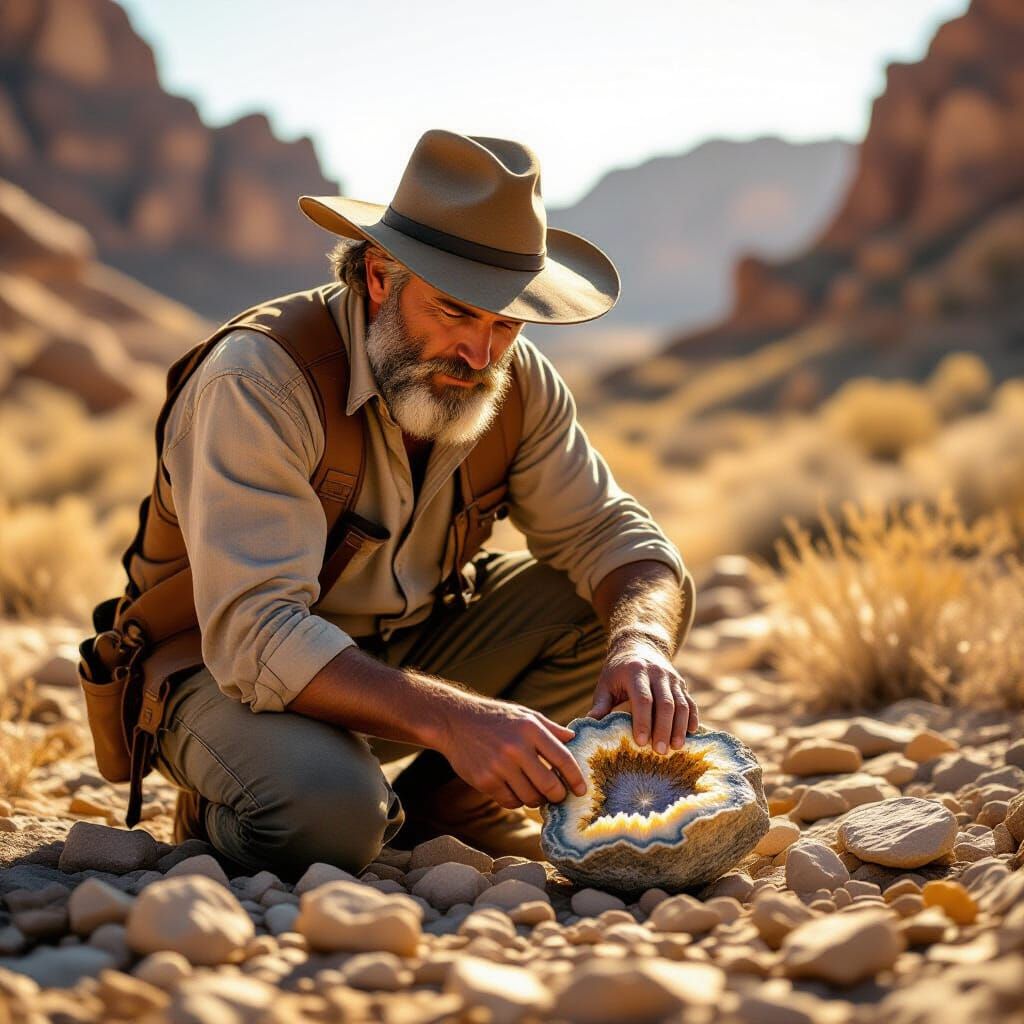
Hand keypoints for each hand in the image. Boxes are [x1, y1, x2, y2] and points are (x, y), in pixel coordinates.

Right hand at [437, 694, 586, 809]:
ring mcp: (499, 766)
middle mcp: (516, 747)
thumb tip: (575, 739)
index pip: (563, 759)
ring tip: (536, 793)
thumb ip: (550, 728)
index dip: (576, 778)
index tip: (582, 789)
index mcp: (531, 729)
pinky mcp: (485, 780)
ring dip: (538, 800)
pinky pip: (510, 801)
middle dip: (559, 795)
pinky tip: (516, 790)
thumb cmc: (495, 718)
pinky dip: (517, 800)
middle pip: (550, 785)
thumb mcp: (525, 715)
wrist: (454, 721)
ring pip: (531, 797)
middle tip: (559, 796)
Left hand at [586, 636, 698, 752]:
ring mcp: (672, 678)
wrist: (639, 647)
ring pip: (681, 704)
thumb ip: (600, 704)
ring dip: (679, 727)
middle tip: (661, 752)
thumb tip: (591, 724)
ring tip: (676, 748)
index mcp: (635, 671)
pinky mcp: (681, 684)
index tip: (642, 742)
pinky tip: (690, 734)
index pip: (642, 699)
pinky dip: (692, 718)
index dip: (643, 721)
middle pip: (665, 703)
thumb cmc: (618, 672)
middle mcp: (657, 672)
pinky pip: (691, 703)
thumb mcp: (605, 683)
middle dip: (664, 729)